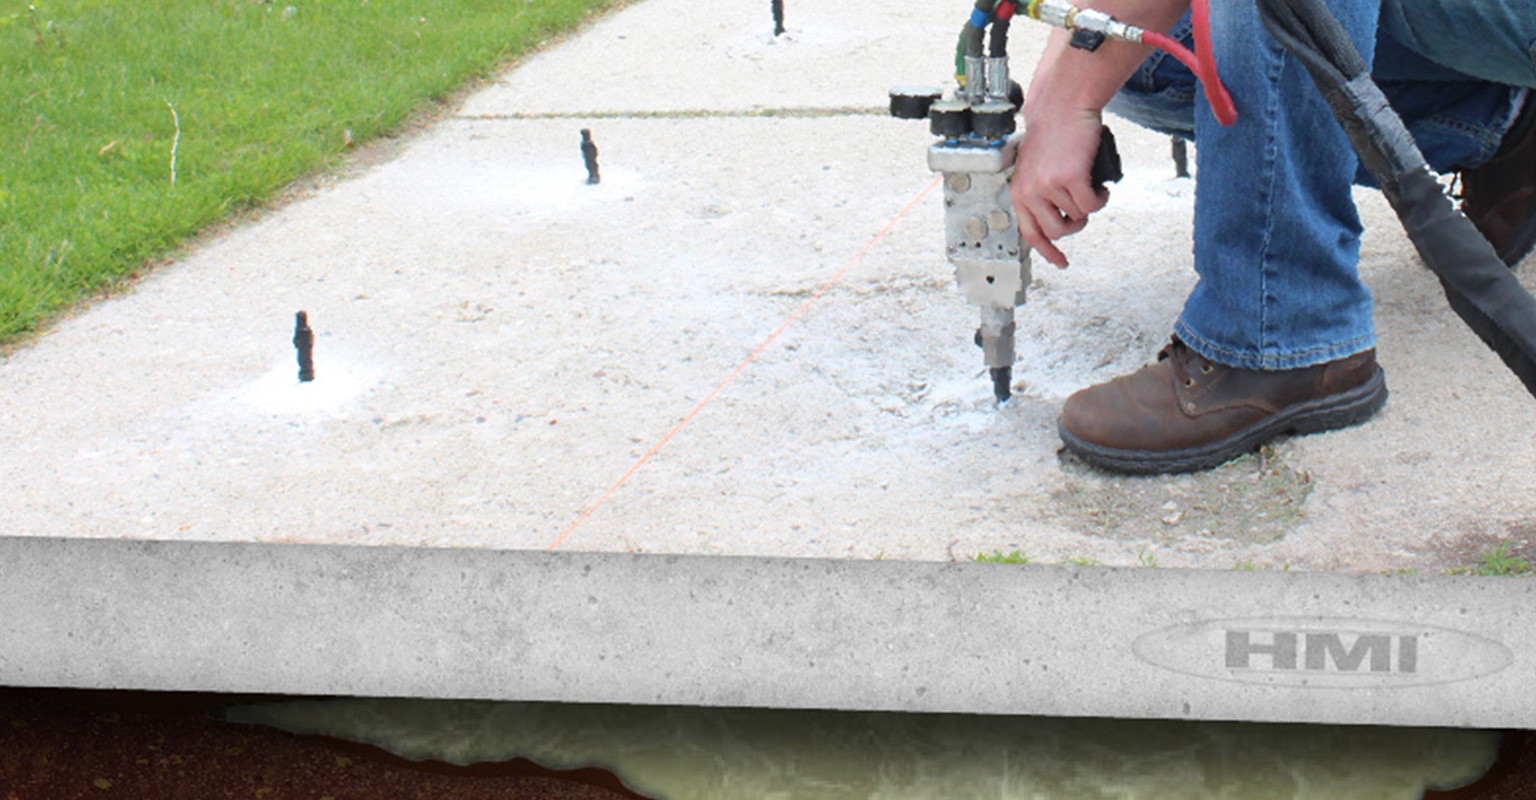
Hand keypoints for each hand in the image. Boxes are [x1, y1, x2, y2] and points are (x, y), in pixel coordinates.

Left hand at [1009, 109, 1110, 267]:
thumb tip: (1058, 218)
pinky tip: (1099, 186)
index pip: (1030, 233)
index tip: (1060, 261)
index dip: (1047, 251)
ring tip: (1089, 187)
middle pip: (1057, 231)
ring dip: (1088, 206)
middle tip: (1082, 207)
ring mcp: (1050, 186)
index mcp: (1019, 190)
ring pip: (1078, 217)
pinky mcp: (1071, 178)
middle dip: (1074, 224)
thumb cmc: (1052, 133)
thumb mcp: (1034, 167)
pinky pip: (1092, 205)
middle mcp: (1031, 191)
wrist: (1062, 105)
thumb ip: (1039, 192)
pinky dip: (1100, 197)